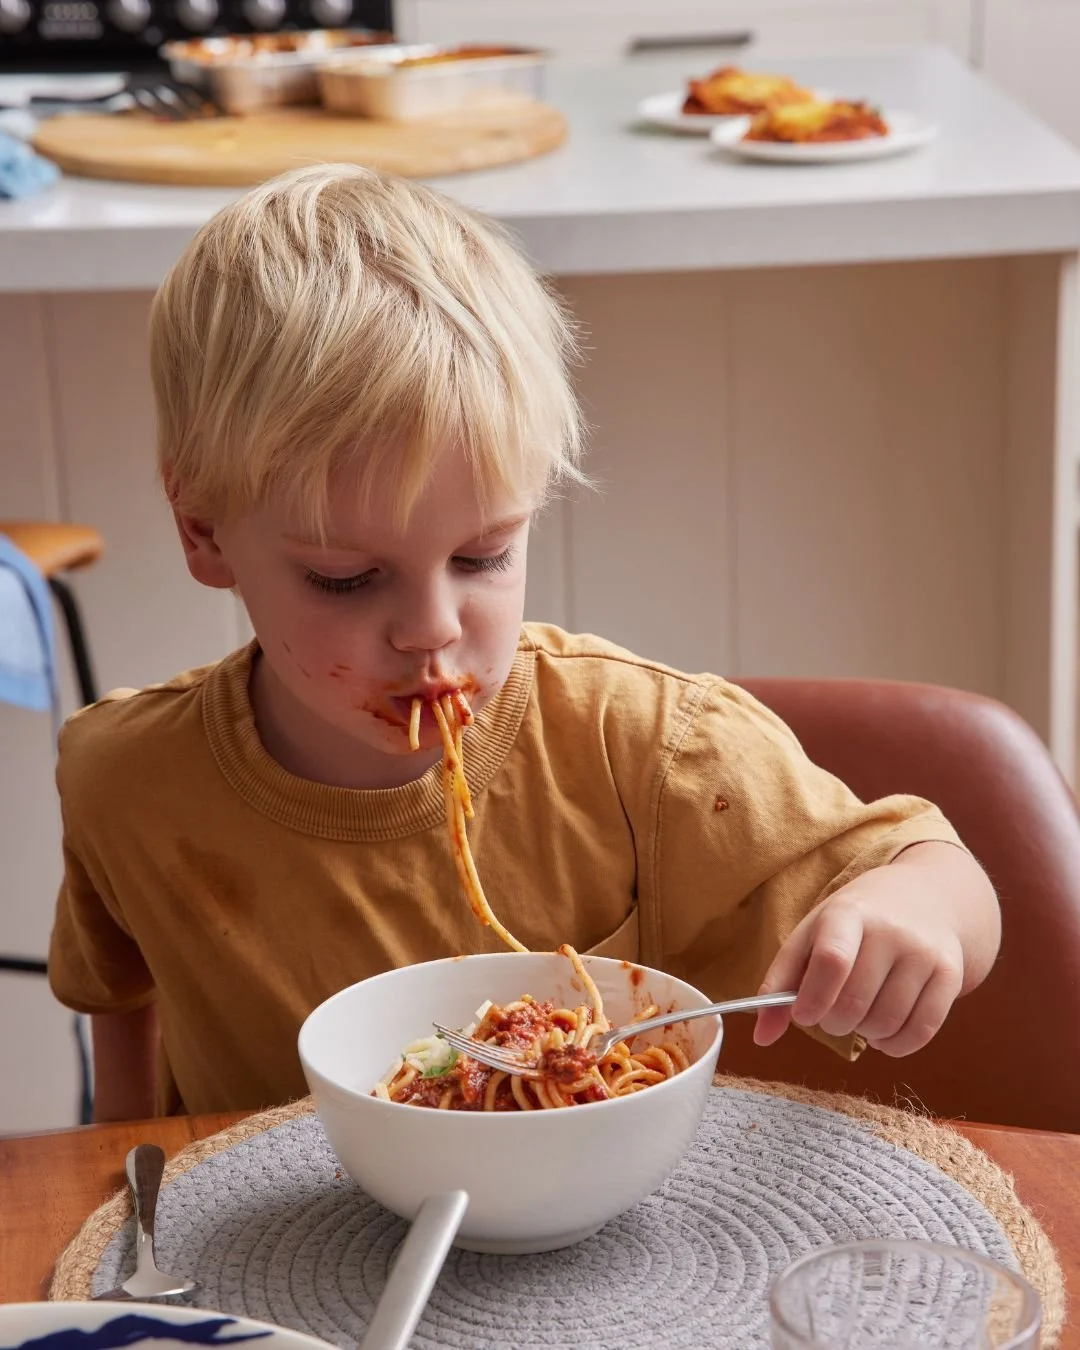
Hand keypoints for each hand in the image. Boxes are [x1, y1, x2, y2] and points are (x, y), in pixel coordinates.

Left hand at [752, 843, 991, 1057]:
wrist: (924, 898)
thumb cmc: (854, 925)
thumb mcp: (811, 936)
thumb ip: (781, 984)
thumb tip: (761, 1037)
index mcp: (847, 913)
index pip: (832, 960)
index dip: (813, 999)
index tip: (803, 1016)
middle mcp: (891, 930)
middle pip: (856, 1001)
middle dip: (834, 1022)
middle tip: (831, 1014)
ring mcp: (924, 952)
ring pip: (886, 1021)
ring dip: (864, 1034)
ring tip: (859, 1016)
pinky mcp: (950, 975)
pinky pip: (921, 1031)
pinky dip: (895, 1045)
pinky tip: (884, 1032)